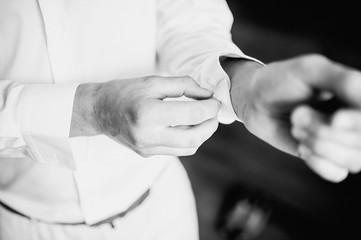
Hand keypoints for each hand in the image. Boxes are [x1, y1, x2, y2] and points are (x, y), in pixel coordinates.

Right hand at [71, 76, 219, 156]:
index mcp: (148, 113)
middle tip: (214, 111)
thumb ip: (184, 86)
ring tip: (203, 118)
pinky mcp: (147, 153)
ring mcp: (147, 148)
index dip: (211, 107)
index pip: (193, 114)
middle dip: (211, 124)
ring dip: (202, 133)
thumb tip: (208, 95)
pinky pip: (177, 151)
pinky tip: (187, 126)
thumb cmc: (125, 92)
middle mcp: (148, 135)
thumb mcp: (154, 81)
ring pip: (189, 148)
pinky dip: (189, 139)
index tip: (215, 100)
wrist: (98, 110)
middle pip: (195, 137)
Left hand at [223, 54, 360, 180]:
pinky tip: (301, 146)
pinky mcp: (328, 159)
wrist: (256, 101)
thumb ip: (342, 80)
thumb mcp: (310, 71)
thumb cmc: (282, 81)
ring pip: (353, 161)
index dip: (357, 124)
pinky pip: (336, 174)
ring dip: (317, 145)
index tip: (335, 120)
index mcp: (358, 96)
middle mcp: (356, 121)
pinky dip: (316, 162)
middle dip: (323, 131)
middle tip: (297, 114)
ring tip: (296, 125)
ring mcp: (345, 142)